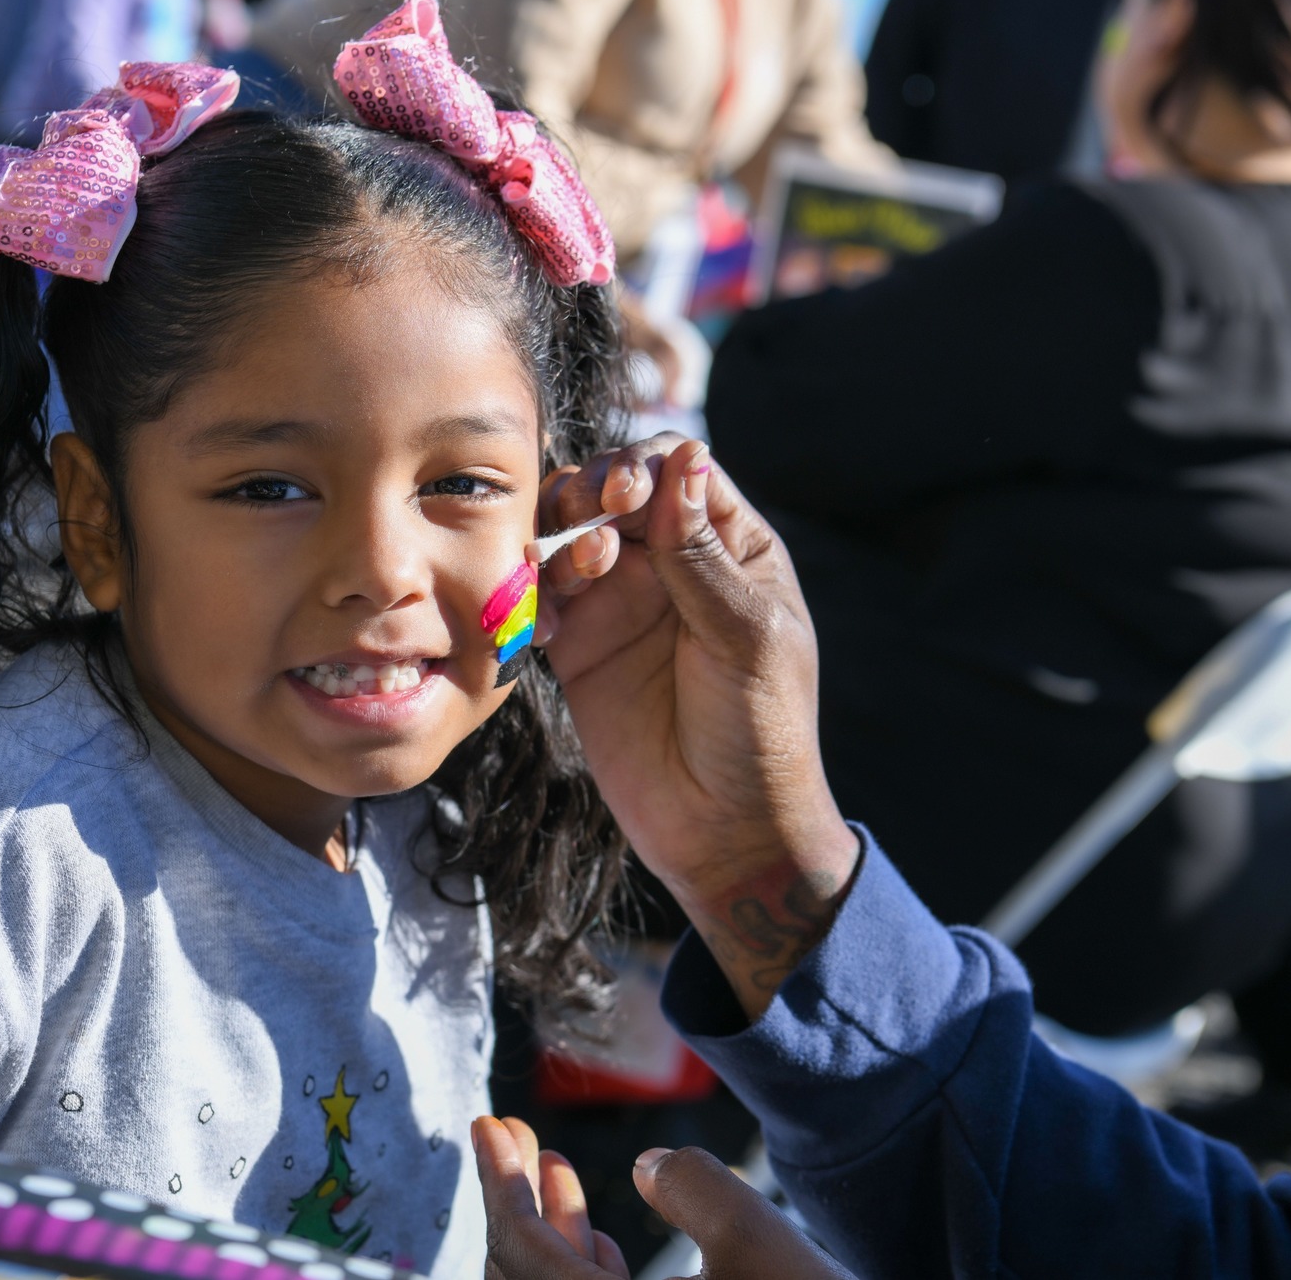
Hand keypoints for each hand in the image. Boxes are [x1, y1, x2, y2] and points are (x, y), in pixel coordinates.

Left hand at [475, 1117, 854, 1279]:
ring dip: (552, 1229)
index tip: (488, 1124)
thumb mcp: (756, 1237)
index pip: (519, 1249)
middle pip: (522, 1274)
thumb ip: (692, 1184)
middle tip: (511, 1135)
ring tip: (552, 1166)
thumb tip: (648, 1166)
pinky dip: (581, 1271)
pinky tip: (595, 1236)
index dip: (498, 1179)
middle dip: (516, 1197)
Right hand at [533, 437, 857, 1015]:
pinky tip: (547, 626)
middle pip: (610, 491)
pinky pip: (538, 600)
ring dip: (559, 539)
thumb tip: (682, 458)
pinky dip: (530, 597)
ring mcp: (619, 603)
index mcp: (729, 547)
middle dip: (589, 492)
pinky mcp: (578, 648)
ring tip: (580, 574)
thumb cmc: (761, 730)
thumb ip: (701, 553)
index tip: (625, 498)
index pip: (676, 471)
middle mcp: (669, 564)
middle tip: (584, 521)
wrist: (723, 831)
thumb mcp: (746, 635)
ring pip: (566, 536)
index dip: (643, 469)